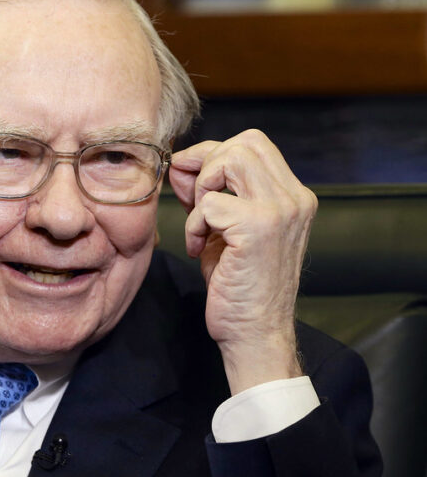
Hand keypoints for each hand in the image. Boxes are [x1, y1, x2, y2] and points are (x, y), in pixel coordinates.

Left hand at [168, 129, 316, 393]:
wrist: (255, 333)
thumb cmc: (239, 285)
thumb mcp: (225, 230)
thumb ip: (209, 193)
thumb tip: (181, 164)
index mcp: (293, 196)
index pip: (253, 143)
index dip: (214, 154)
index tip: (193, 184)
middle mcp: (294, 198)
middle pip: (243, 143)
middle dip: (204, 164)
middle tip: (191, 200)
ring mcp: (280, 211)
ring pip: (230, 159)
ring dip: (202, 189)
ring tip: (200, 224)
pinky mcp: (258, 228)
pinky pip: (209, 203)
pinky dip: (193, 224)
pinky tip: (199, 249)